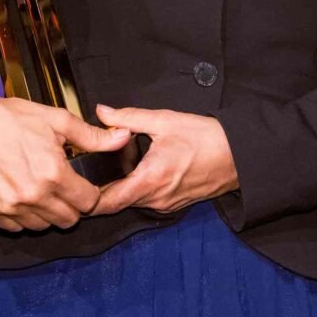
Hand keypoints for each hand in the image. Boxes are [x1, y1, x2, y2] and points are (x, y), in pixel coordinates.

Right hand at [0, 81, 132, 231]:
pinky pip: (17, 227)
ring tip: (42, 190)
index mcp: (53, 174)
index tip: (83, 185)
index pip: (88, 203)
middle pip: (68, 219)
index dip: (90, 194)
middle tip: (63, 187)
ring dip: (48, 213)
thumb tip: (123, 139)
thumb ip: (93, 137)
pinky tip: (22, 196)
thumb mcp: (58, 120)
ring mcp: (10, 206)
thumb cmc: (13, 118)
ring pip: (43, 226)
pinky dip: (23, 217)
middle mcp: (33, 195)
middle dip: (72, 205)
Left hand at [90, 105, 238, 215]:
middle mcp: (156, 198)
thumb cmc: (208, 138)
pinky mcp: (175, 203)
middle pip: (116, 203)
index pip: (107, 202)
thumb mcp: (165, 120)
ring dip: (121, 189)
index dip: (87, 197)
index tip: (76, 184)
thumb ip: (129, 117)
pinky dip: (138, 190)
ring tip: (111, 169)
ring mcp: (166, 204)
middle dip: (101, 190)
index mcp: (150, 179)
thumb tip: (102, 112)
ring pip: (132, 202)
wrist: (240, 156)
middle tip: (87, 172)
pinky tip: (138, 171)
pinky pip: (148, 200)